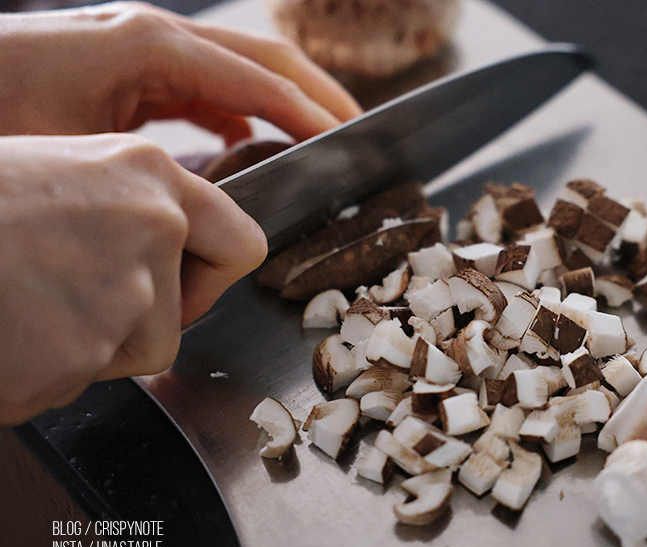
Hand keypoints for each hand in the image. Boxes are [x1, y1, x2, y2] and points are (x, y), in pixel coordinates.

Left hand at [0, 1, 361, 142]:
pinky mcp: (123, 66)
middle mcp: (150, 35)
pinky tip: (249, 139)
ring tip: (319, 139)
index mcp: (149, 46)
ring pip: (237, 66)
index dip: (312, 113)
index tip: (351, 144)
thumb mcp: (84, 155)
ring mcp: (136, 45)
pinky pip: (202, 84)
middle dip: (315, 95)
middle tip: (358, 133)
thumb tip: (222, 208)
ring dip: (282, 101)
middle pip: (262, 57)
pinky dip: (238, 109)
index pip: (260, 77)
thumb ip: (163, 174)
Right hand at [0, 134, 266, 424]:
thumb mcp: (62, 172)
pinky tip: (10, 332)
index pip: (243, 242)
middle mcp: (151, 228)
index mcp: (149, 174)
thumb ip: (129, 209)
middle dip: (149, 321)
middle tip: (77, 299)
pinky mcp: (83, 351)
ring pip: (136, 351)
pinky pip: (80, 380)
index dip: (217, 273)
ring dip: (87, 347)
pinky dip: (44, 372)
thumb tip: (170, 246)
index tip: (192, 280)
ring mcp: (123, 293)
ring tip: (22, 305)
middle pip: (189, 311)